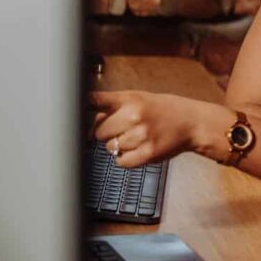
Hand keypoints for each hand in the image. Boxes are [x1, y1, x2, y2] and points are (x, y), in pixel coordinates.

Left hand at [91, 90, 222, 166]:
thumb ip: (113, 107)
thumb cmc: (164, 110)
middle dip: (107, 133)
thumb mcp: (140, 98)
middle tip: (123, 129)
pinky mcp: (148, 153)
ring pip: (110, 148)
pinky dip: (125, 159)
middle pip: (99, 132)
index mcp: (131, 98)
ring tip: (135, 138)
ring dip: (118, 146)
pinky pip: (121, 162)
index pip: (96, 101)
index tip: (68, 110)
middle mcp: (135, 115)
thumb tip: (88, 125)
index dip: (80, 106)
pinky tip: (137, 149)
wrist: (193, 122)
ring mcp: (142, 135)